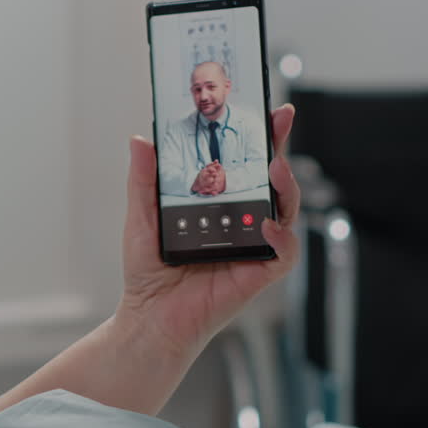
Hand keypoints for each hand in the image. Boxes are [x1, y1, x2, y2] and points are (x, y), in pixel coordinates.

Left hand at [120, 104, 300, 356]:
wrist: (149, 317)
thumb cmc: (149, 271)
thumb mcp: (142, 216)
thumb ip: (145, 179)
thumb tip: (140, 139)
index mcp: (220, 206)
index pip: (246, 166)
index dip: (263, 139)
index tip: (270, 110)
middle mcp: (242, 223)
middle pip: (272, 183)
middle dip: (281, 150)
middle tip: (279, 123)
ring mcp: (253, 248)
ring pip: (286, 213)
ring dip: (286, 188)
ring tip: (274, 167)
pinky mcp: (257, 274)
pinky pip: (283, 254)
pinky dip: (280, 238)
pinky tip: (266, 225)